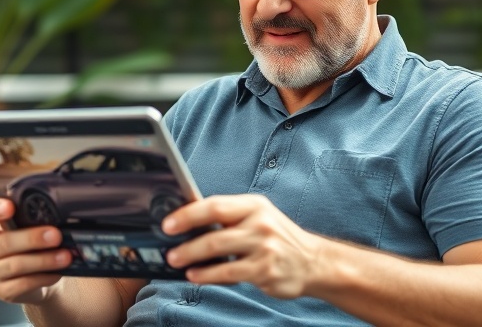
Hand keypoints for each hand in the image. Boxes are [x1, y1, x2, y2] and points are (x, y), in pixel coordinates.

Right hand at [0, 198, 71, 303]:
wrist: (31, 275)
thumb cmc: (27, 243)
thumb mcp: (26, 226)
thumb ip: (30, 216)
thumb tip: (55, 211)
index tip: (10, 206)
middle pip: (4, 242)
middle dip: (32, 238)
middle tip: (55, 235)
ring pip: (16, 265)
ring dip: (44, 260)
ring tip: (65, 256)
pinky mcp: (1, 290)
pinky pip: (23, 284)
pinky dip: (43, 277)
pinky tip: (57, 272)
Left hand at [162, 194, 323, 298]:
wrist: (313, 261)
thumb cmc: (278, 238)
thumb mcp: (258, 217)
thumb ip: (229, 217)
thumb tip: (188, 221)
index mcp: (254, 205)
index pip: (215, 205)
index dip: (188, 214)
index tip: (168, 223)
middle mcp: (260, 223)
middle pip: (215, 231)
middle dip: (186, 242)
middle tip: (169, 251)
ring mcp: (264, 247)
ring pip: (219, 252)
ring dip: (192, 258)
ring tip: (177, 262)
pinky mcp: (265, 270)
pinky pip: (229, 273)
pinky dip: (208, 275)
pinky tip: (196, 276)